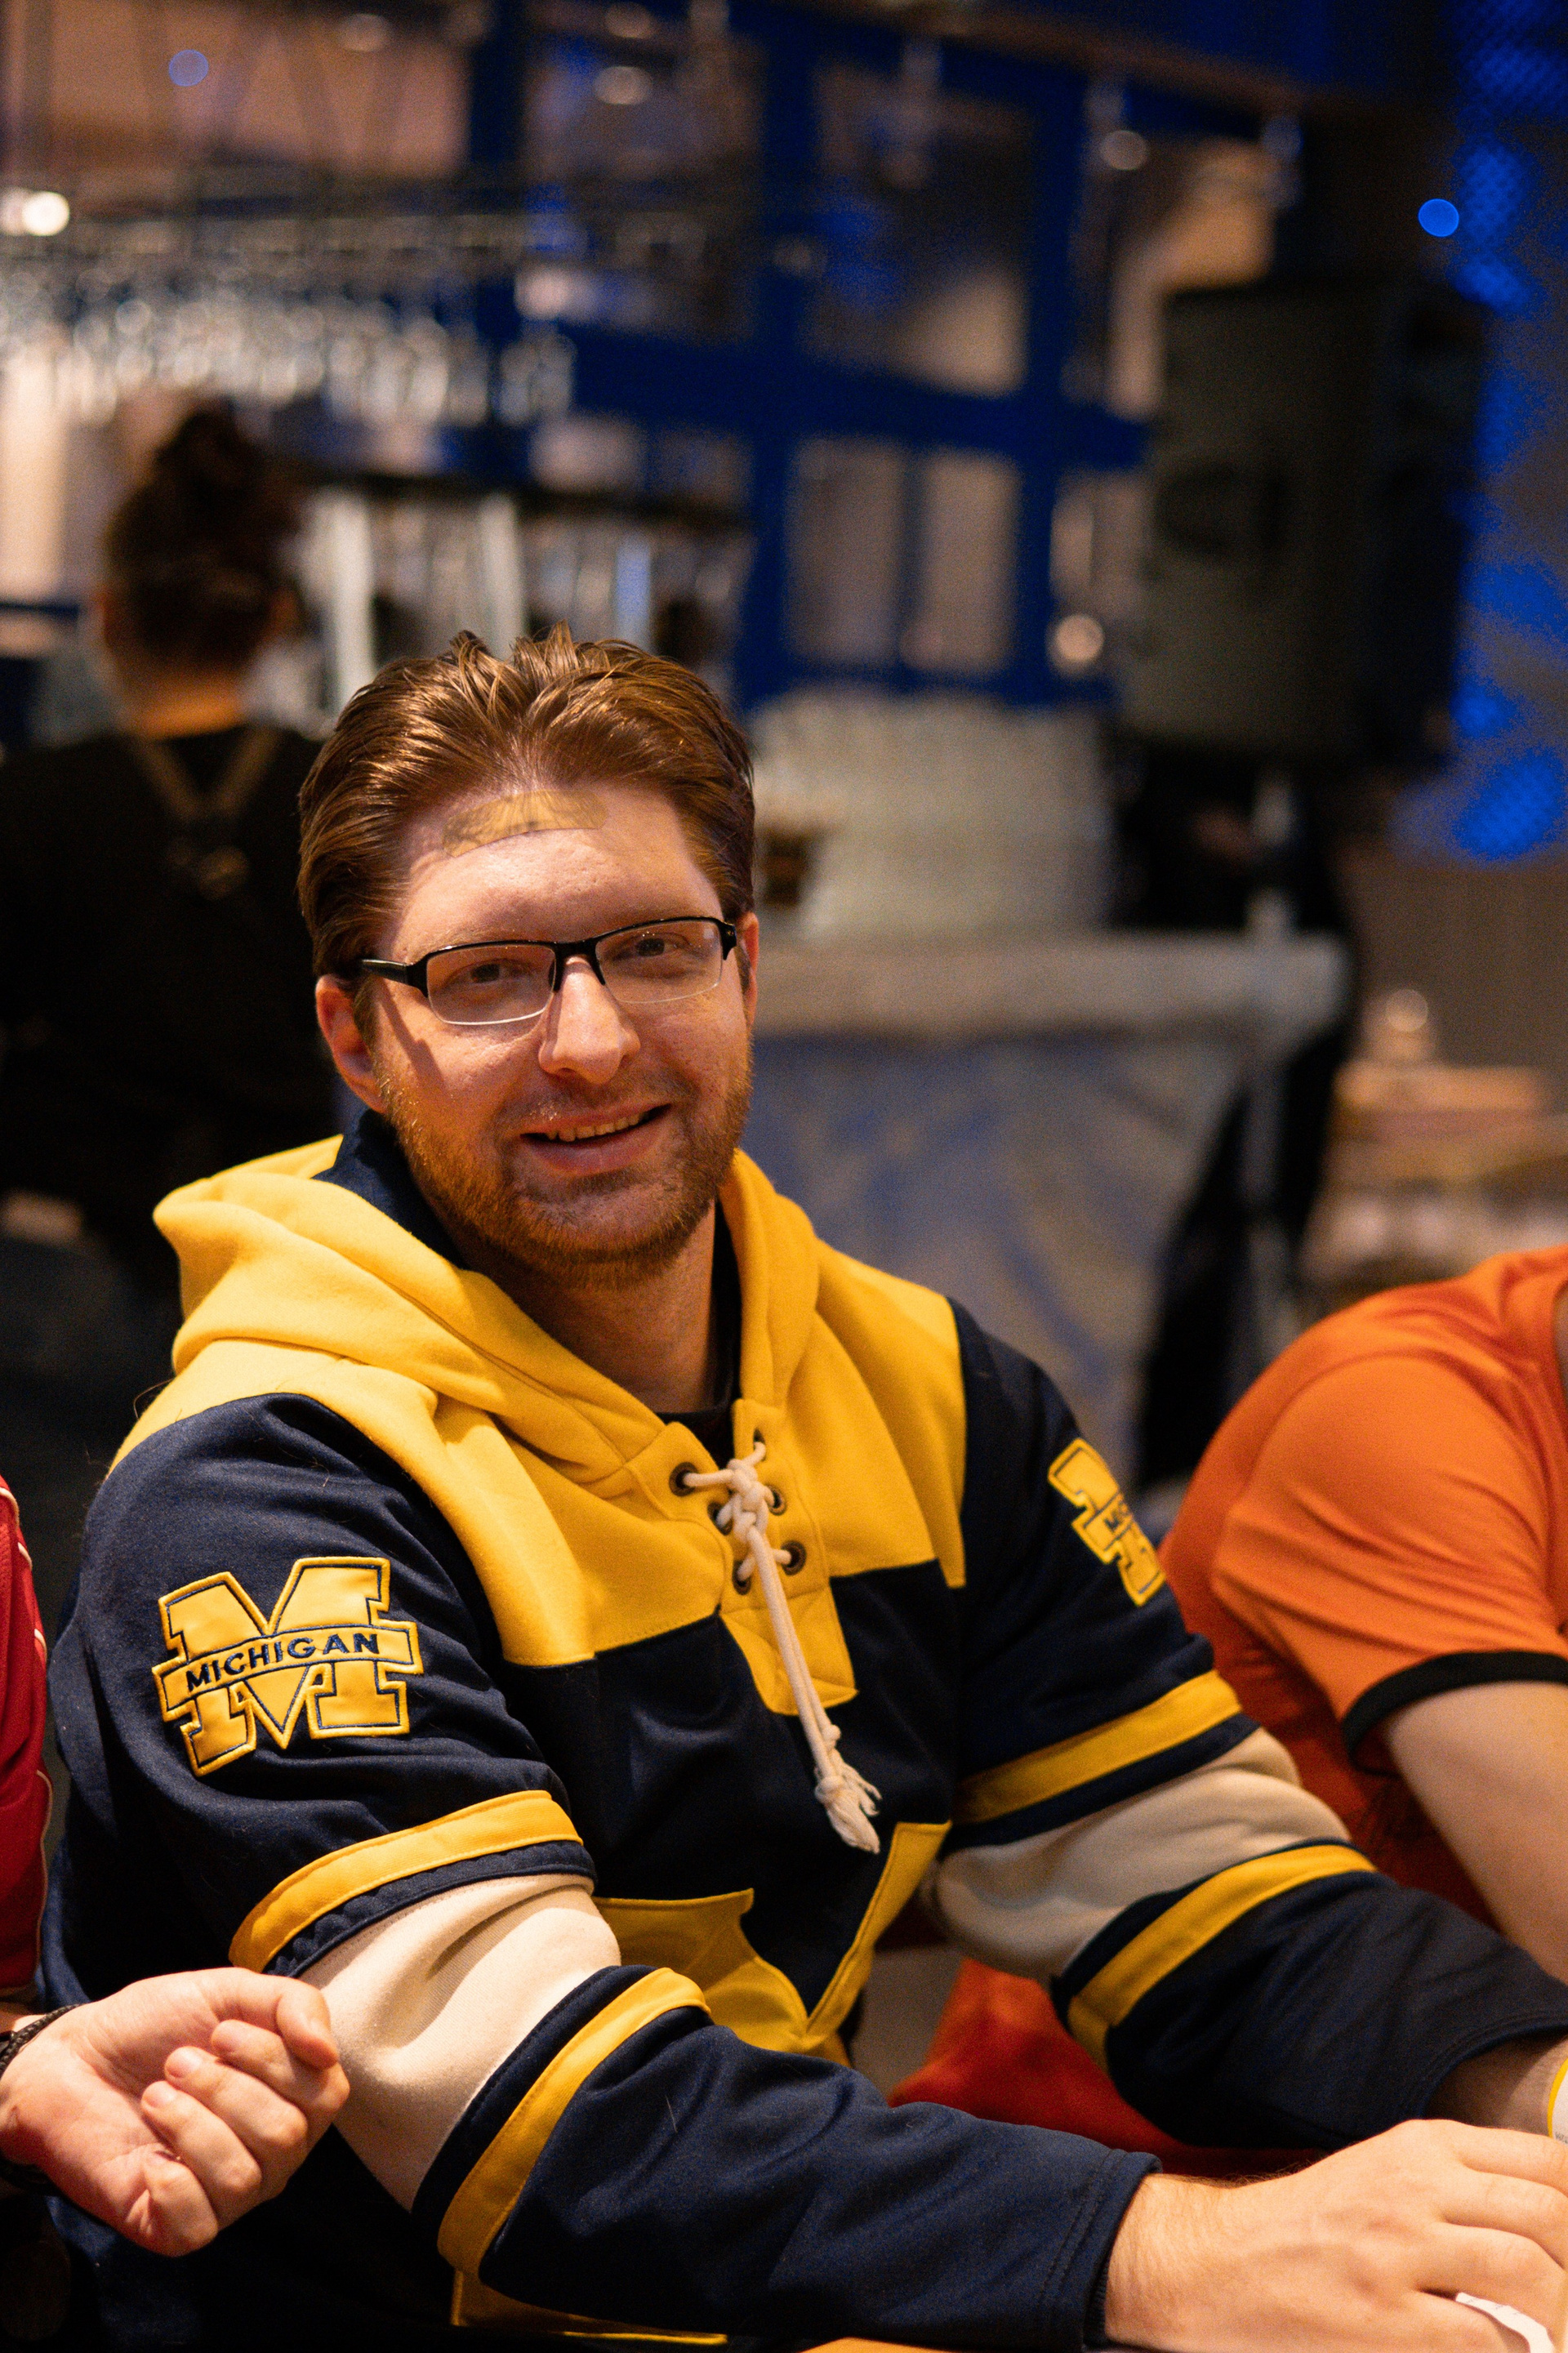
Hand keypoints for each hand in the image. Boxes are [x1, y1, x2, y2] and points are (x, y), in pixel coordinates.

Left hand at [0, 1970, 347, 2255]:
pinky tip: (149, 2157)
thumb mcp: (230, 1993)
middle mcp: (270, 2155)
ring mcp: (225, 2197)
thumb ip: (294, 2004)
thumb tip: (328, 2053)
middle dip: (222, 2086)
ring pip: (244, 2177)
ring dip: (189, 2123)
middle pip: (286, 2135)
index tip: (219, 2033)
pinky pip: (201, 2224)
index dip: (271, 2058)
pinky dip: (172, 2183)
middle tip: (176, 2064)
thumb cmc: (154, 2027)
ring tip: (154, 2098)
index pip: (324, 2092)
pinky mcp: (176, 2229)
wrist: (70, 2059)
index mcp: (291, 2101)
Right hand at [1102, 2119, 1567, 2349]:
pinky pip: (1487, 2340)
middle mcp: (1414, 2188)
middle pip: (1547, 2215)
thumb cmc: (1318, 2225)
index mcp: (1422, 2147)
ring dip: (1561, 2315)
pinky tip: (1508, 2352)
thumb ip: (1463, 2183)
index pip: (1546, 2163)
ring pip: (1528, 2272)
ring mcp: (1398, 2253)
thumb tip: (1556, 2221)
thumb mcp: (1389, 2173)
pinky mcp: (1385, 2319)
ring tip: (1555, 2334)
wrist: (1226, 2262)